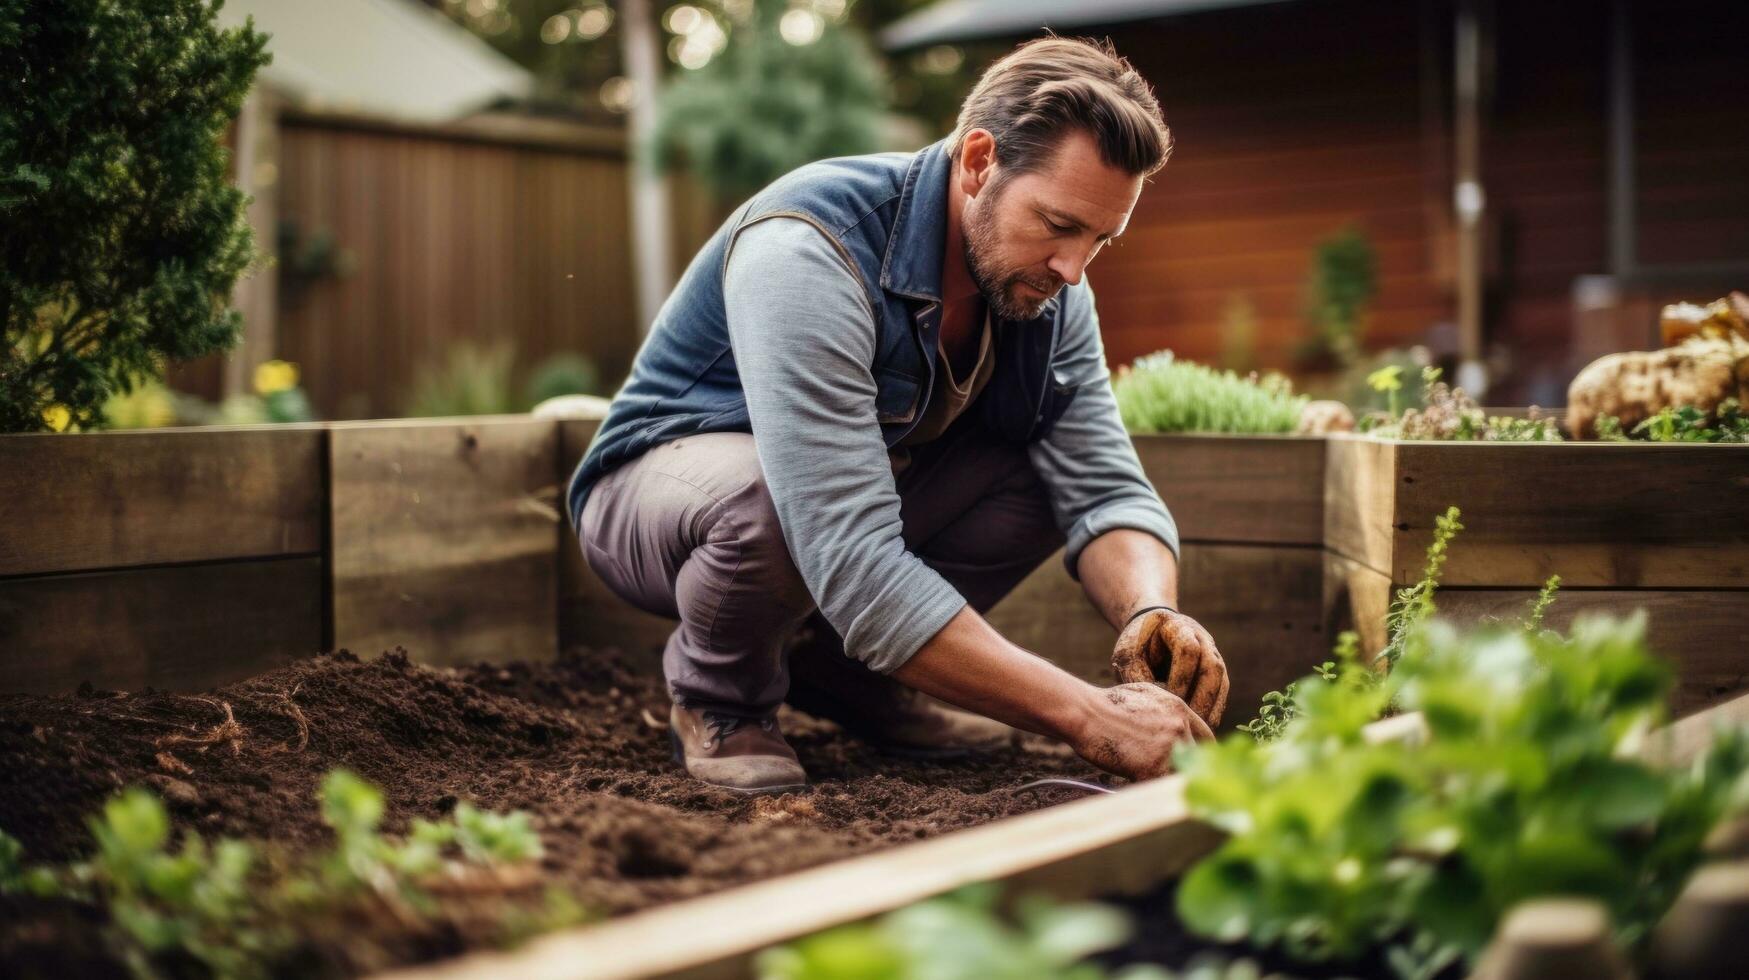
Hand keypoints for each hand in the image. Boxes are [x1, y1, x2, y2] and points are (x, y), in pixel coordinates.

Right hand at [1071, 682, 1213, 780]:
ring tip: (1150, 779)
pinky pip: (1162, 787)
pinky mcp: (1153, 769)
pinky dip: (1152, 789)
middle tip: (1168, 774)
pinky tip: (1137, 782)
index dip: (1199, 752)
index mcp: (1179, 710)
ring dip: (1169, 780)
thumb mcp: (1146, 695)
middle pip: (1198, 760)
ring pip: (1182, 775)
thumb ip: (1168, 713)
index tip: (1192, 762)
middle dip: (1185, 768)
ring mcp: (1168, 749)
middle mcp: (1179, 729)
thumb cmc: (1108, 704)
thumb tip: (1177, 728)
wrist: (1086, 713)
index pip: (1207, 738)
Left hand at [1111, 608, 1229, 727]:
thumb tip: (1155, 707)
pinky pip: (1221, 693)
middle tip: (1189, 723)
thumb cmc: (1136, 645)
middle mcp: (1202, 638)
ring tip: (1198, 732)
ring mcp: (1213, 654)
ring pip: (1221, 682)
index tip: (1170, 700)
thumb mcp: (1128, 656)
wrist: (1150, 630)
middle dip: (1202, 697)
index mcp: (1177, 627)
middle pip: (1213, 667)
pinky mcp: (1215, 672)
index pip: (1188, 650)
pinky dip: (1213, 711)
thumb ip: (1137, 676)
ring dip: (1211, 708)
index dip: (1181, 677)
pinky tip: (1203, 730)